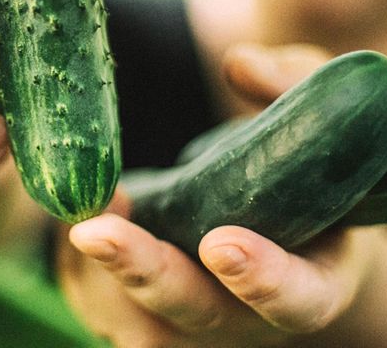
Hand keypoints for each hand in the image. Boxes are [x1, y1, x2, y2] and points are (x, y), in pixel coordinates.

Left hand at [57, 42, 361, 347]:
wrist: (269, 219)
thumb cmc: (302, 163)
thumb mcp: (316, 116)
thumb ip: (292, 87)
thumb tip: (240, 65)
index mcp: (314, 277)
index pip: (298, 299)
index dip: (264, 280)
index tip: (221, 244)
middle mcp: (251, 316)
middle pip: (198, 313)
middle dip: (144, 273)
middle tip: (95, 234)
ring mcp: (193, 323)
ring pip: (140, 322)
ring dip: (97, 266)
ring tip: (81, 203)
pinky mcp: (143, 316)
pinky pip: (102, 307)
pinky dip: (77, 266)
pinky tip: (71, 211)